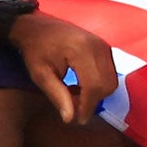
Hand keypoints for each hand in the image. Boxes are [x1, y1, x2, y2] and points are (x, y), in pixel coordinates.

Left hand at [10, 11, 115, 125]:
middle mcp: (98, 46)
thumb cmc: (35, 50)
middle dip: (92, 101)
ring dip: (95, 93)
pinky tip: (78, 85)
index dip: (88, 106)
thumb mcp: (40, 75)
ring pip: (111, 80)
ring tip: (72, 94)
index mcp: (81, 50)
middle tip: (72, 106)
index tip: (77, 119)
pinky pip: (109, 72)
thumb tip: (70, 118)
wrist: (37, 27)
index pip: (94, 85)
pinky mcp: (105, 47)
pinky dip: (97, 84)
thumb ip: (57, 96)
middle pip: (107, 84)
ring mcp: (104, 45)